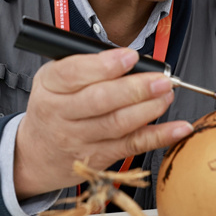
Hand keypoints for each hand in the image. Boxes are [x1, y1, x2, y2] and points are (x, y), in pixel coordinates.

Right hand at [14, 48, 193, 199]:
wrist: (36, 154)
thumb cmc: (54, 107)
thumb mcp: (55, 79)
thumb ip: (87, 66)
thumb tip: (131, 59)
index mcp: (50, 86)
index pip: (74, 73)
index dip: (105, 65)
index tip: (130, 57)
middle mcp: (61, 114)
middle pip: (100, 100)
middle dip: (135, 88)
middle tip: (161, 79)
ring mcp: (80, 139)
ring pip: (118, 124)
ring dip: (149, 109)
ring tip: (167, 95)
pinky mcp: (100, 158)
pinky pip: (133, 145)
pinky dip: (159, 137)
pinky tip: (178, 128)